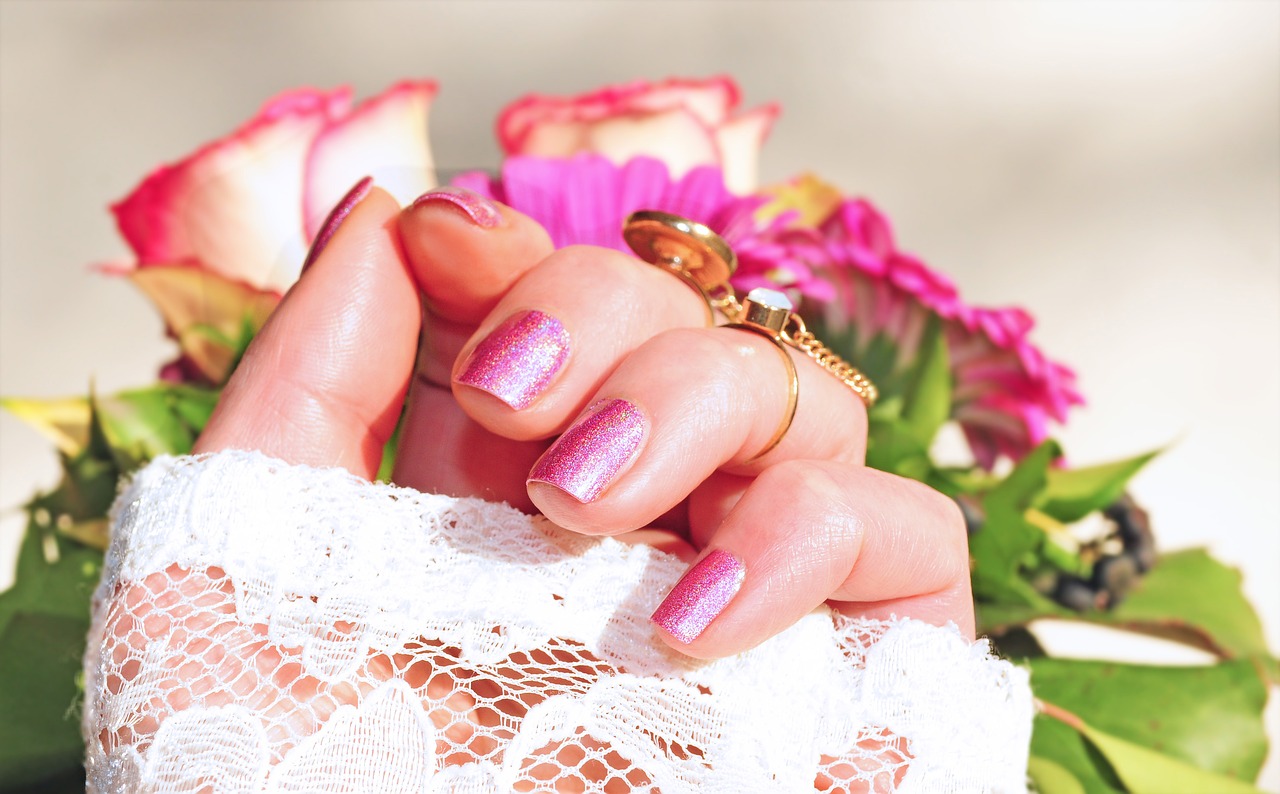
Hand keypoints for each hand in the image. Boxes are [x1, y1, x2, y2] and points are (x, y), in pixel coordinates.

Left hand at [196, 182, 973, 655]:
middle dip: (603, 313)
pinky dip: (816, 529)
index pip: (560, 288)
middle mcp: (647, 499)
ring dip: (694, 406)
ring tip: (582, 510)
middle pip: (687, 308)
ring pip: (797, 387)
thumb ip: (315, 373)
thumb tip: (392, 214)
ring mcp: (759, 563)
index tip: (454, 250)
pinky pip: (906, 526)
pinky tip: (699, 612)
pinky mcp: (862, 646)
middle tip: (518, 402)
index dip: (523, 245)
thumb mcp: (256, 551)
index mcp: (511, 466)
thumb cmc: (300, 769)